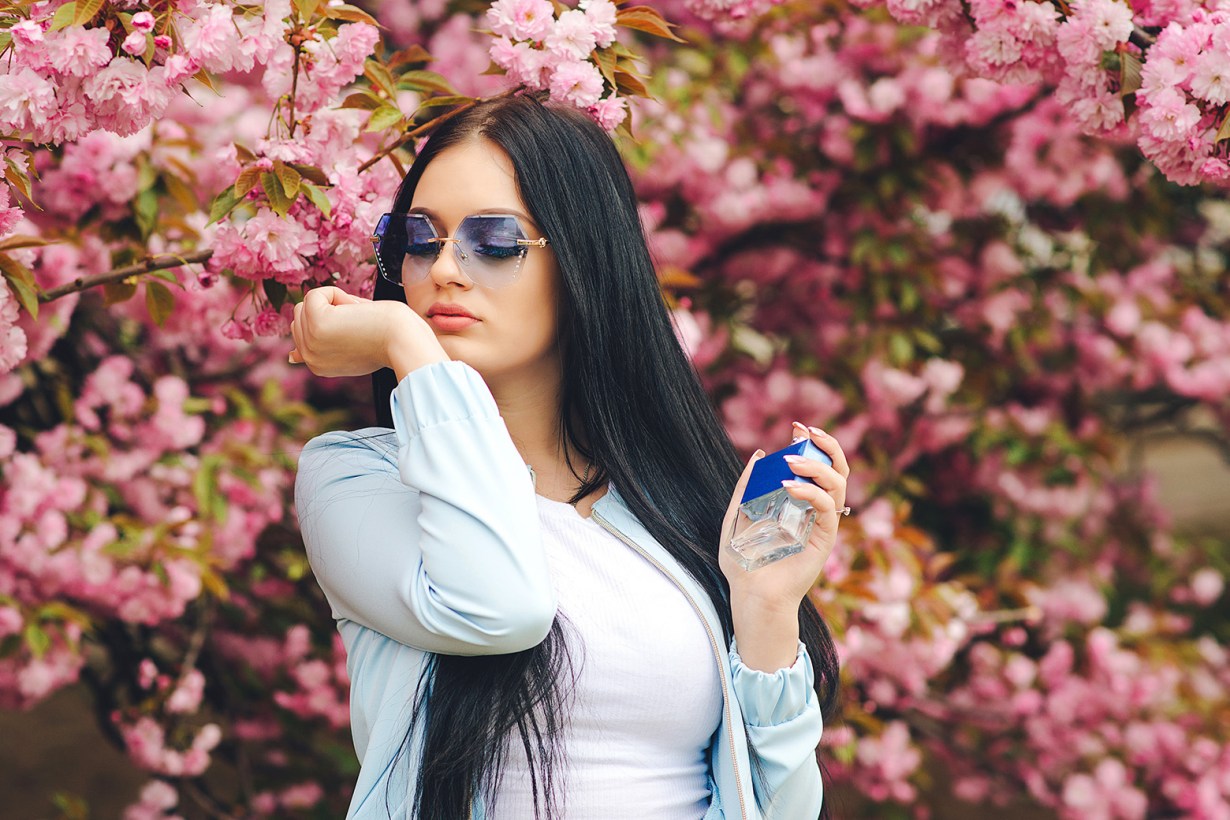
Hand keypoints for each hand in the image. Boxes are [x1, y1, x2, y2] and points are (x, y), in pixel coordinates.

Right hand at [288, 286, 447, 378]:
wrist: (404, 341)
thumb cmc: (387, 340)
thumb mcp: (350, 349)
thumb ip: (322, 348)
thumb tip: (291, 356)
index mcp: (318, 366)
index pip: (301, 338)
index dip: (319, 325)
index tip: (345, 329)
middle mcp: (309, 358)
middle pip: (301, 316)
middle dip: (330, 311)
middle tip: (360, 325)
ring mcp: (310, 342)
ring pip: (306, 304)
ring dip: (336, 303)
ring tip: (358, 320)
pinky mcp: (316, 322)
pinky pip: (315, 294)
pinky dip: (337, 294)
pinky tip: (355, 311)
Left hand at [719, 421, 849, 608]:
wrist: (751, 596)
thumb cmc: (744, 563)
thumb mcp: (735, 517)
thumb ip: (746, 489)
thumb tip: (758, 457)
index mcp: (799, 503)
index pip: (816, 466)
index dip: (812, 443)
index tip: (796, 427)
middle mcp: (815, 510)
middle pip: (837, 470)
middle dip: (825, 445)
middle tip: (804, 431)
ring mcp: (822, 524)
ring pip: (838, 484)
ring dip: (817, 466)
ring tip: (791, 460)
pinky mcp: (824, 539)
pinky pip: (827, 508)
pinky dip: (811, 492)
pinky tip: (789, 487)